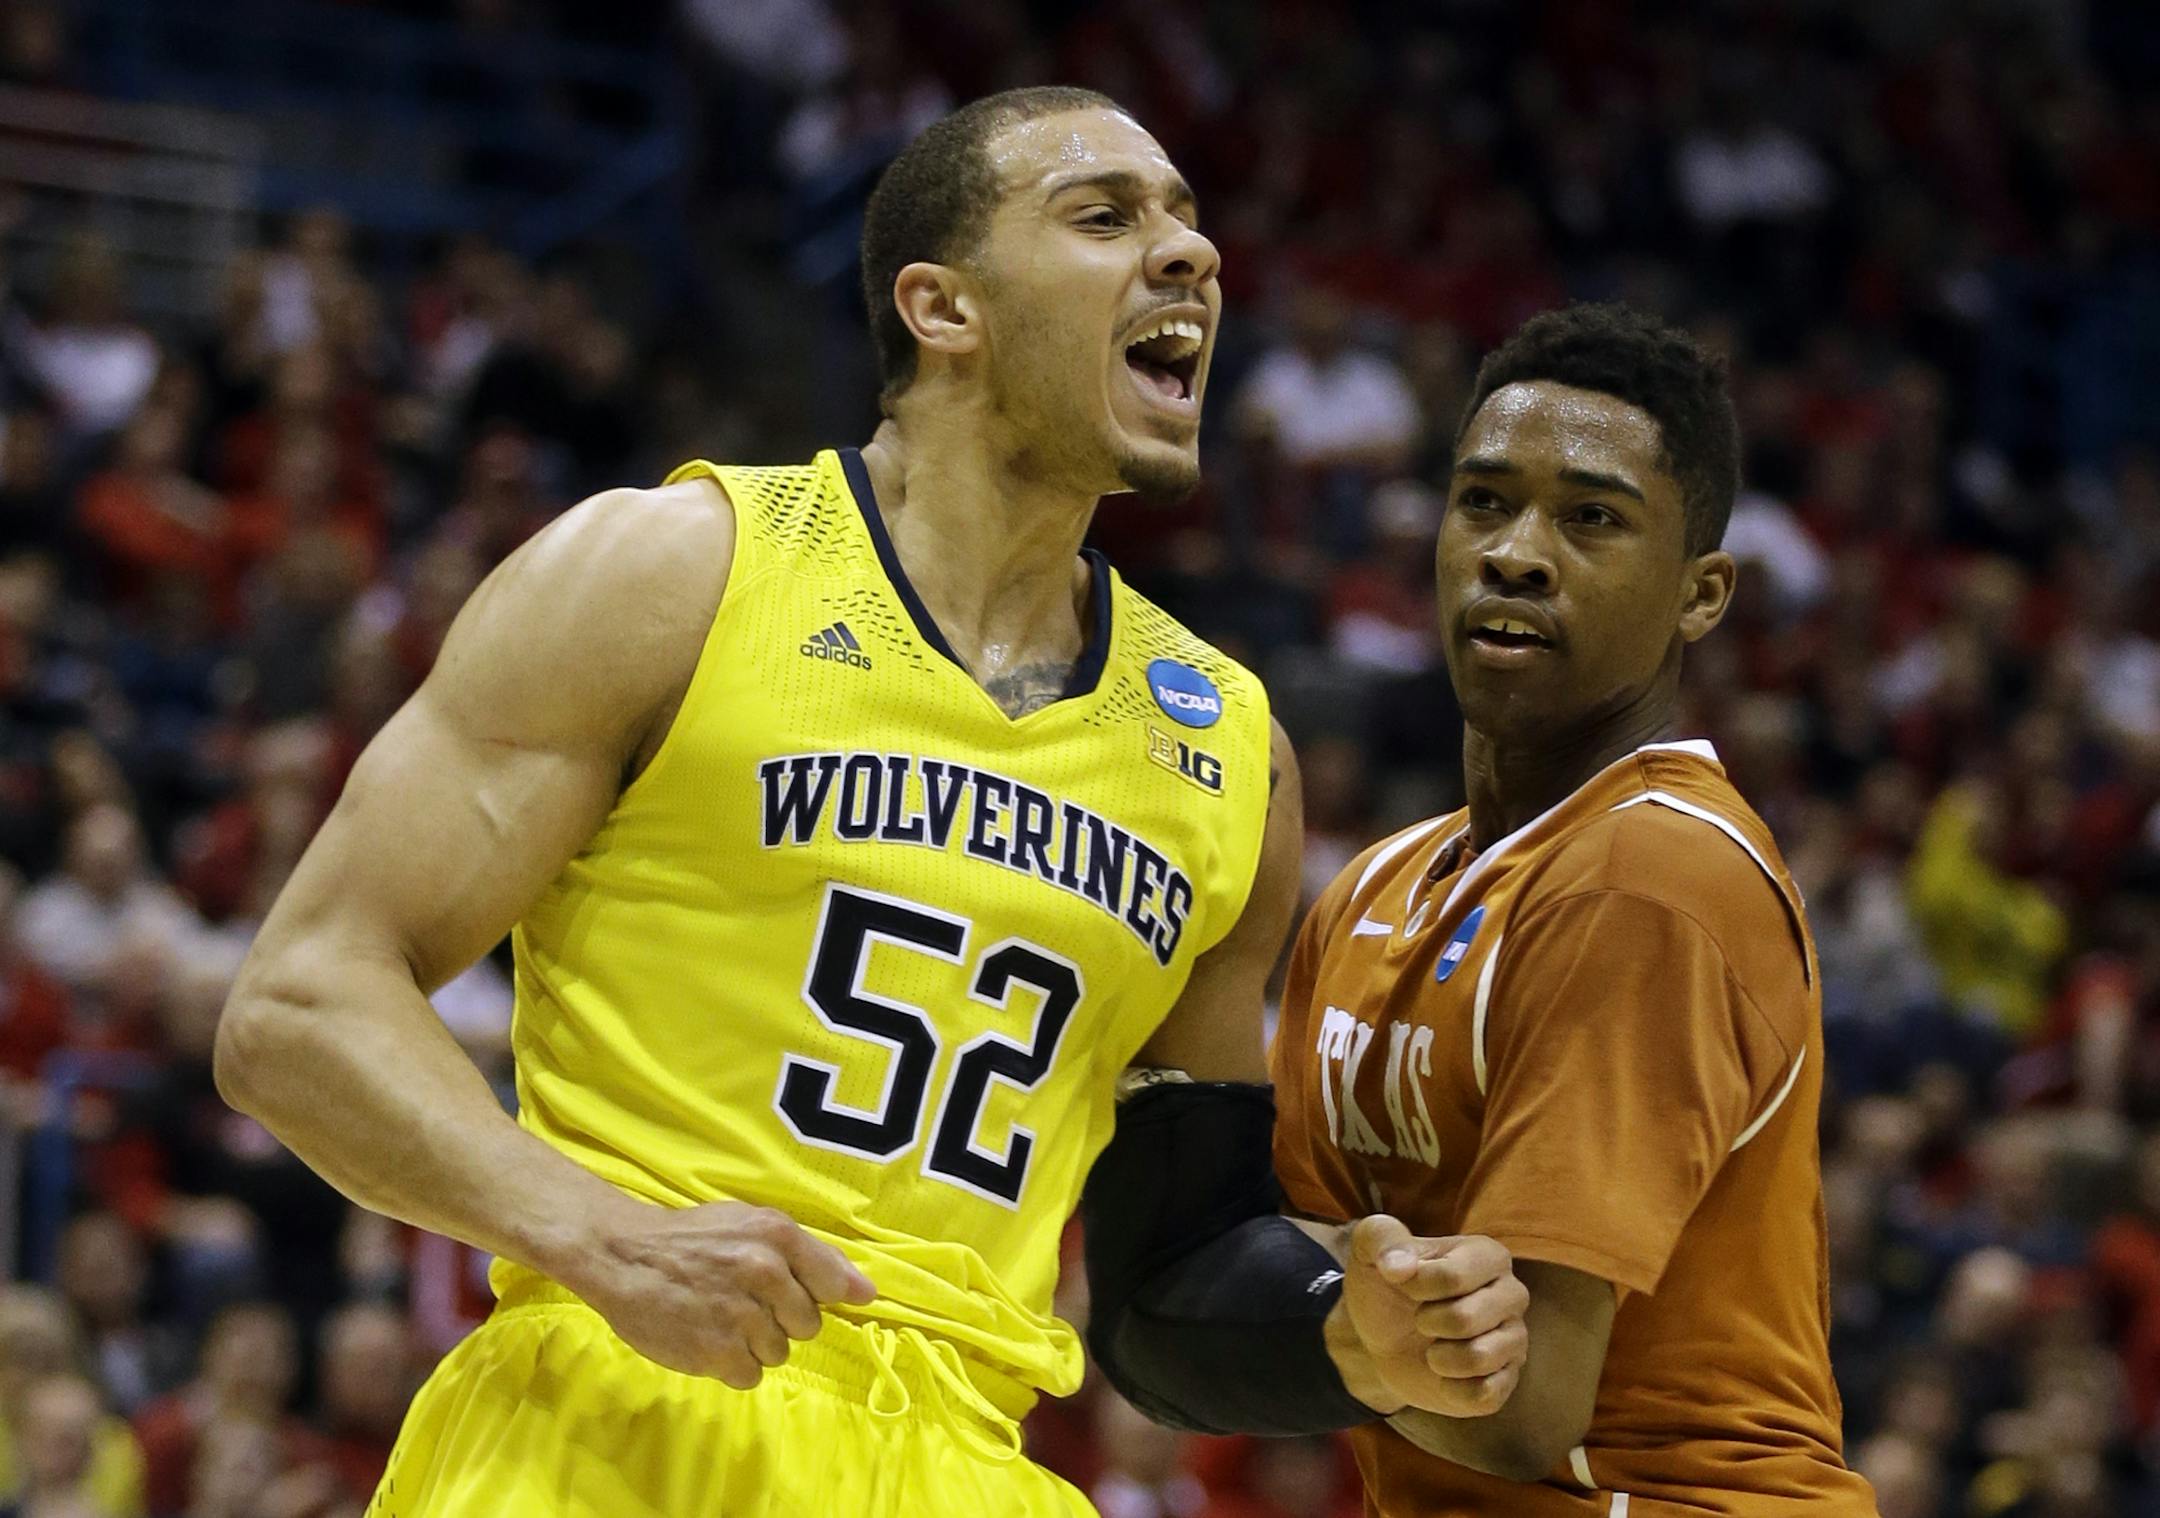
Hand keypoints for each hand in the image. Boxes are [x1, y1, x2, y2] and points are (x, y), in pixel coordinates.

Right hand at [562, 1198, 876, 1387]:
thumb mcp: (750, 1223)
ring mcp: (740, 1315)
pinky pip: (751, 1375)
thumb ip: (810, 1255)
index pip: (833, 1282)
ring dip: (756, 1344)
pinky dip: (734, 1365)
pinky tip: (710, 1340)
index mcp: (777, 1236)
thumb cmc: (690, 1238)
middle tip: (745, 1303)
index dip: (824, 1296)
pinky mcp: (716, 1352)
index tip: (805, 1300)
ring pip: (780, 1352)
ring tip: (721, 1319)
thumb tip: (867, 1292)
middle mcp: (764, 1272)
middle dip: (783, 1319)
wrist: (622, 1257)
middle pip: (809, 1324)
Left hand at [1330, 1215, 1527, 1417]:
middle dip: (1426, 1323)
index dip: (1415, 1287)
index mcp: (1489, 1255)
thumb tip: (1397, 1266)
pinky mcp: (1506, 1380)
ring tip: (1433, 1347)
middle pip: (1465, 1318)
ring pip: (1478, 1358)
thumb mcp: (1371, 1249)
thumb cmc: (1385, 1286)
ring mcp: (1514, 1340)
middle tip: (1421, 1319)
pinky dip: (1451, 1389)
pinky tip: (1444, 1375)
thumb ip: (1380, 1238)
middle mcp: (1513, 1294)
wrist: (1382, 1339)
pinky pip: (1484, 1394)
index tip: (1406, 1285)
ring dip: (1438, 1357)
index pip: (1453, 1277)